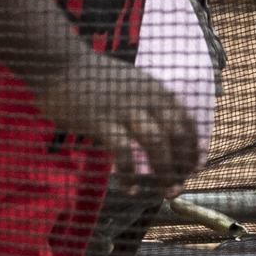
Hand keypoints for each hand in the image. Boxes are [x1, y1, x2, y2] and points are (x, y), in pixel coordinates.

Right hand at [27, 51, 200, 187]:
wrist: (59, 63)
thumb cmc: (90, 76)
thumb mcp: (128, 84)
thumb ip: (143, 104)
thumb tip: (153, 134)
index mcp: (154, 89)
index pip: (185, 120)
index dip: (193, 146)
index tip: (196, 167)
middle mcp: (145, 98)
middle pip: (176, 134)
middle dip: (183, 164)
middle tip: (180, 187)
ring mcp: (124, 109)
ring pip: (157, 143)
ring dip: (165, 171)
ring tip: (165, 192)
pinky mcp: (102, 121)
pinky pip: (123, 152)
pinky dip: (130, 174)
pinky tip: (129, 189)